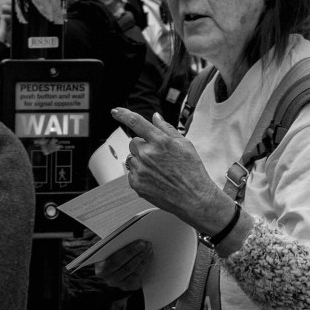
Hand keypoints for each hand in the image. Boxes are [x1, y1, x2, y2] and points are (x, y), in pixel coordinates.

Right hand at [95, 240, 151, 290]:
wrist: (109, 262)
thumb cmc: (108, 250)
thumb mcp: (107, 245)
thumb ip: (113, 242)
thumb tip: (128, 233)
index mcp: (100, 269)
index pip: (115, 261)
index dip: (129, 251)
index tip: (140, 242)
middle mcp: (109, 279)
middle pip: (127, 267)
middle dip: (139, 254)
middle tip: (148, 244)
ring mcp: (118, 284)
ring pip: (134, 272)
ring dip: (144, 260)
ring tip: (149, 249)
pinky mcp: (127, 286)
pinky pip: (138, 277)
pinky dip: (145, 266)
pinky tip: (149, 256)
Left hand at [112, 108, 233, 234]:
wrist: (194, 198)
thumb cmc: (192, 171)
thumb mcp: (185, 144)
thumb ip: (166, 128)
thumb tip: (155, 117)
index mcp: (160, 141)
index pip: (136, 122)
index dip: (123, 115)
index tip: (115, 111)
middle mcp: (147, 154)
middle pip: (133, 142)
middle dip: (143, 146)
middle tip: (158, 156)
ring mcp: (140, 170)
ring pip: (132, 158)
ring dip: (141, 161)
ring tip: (159, 170)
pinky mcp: (136, 184)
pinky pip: (131, 173)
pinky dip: (140, 174)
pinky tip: (155, 179)